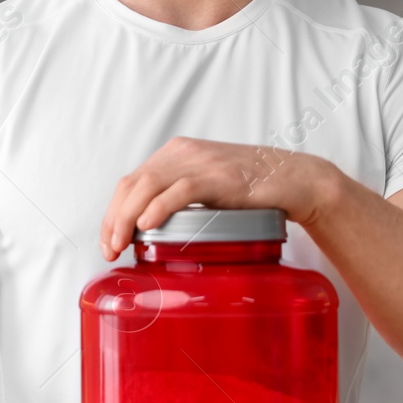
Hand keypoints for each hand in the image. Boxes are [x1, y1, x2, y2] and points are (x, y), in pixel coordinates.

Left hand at [99, 137, 342, 259]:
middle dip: (114, 219)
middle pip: (133, 184)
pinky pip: (180, 190)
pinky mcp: (218, 176)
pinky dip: (159, 207)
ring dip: (128, 217)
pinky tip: (148, 225)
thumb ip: (179, 197)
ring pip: (148, 185)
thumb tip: (148, 228)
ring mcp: (200, 162)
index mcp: (176, 153)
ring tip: (122, 243)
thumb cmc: (251, 190)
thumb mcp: (206, 188)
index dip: (112, 212)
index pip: (131, 181)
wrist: (295, 180)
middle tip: (109, 249)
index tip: (107, 241)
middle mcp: (182, 152)